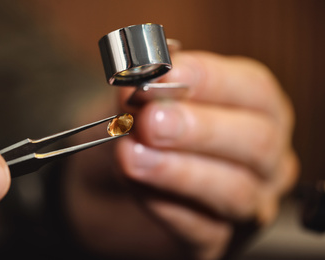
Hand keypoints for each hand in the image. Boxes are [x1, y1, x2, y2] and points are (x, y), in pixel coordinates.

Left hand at [116, 51, 298, 258]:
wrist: (112, 187)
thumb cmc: (140, 135)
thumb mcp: (138, 101)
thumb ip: (144, 88)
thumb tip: (140, 79)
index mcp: (256, 111)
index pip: (253, 89)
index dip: (209, 80)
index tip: (165, 74)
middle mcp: (263, 158)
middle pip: (256, 142)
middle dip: (200, 129)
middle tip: (152, 121)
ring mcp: (247, 203)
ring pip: (234, 191)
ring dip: (178, 170)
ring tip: (132, 156)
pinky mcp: (216, 240)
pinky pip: (202, 230)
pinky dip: (164, 206)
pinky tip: (135, 185)